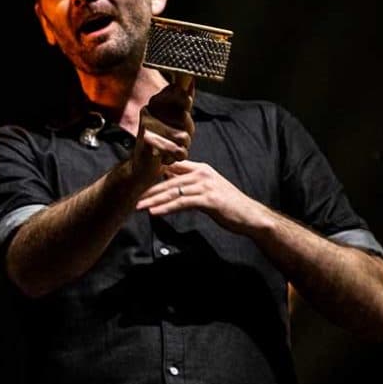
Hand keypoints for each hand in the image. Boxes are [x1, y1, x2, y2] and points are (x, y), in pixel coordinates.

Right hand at [133, 78, 194, 175]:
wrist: (141, 167)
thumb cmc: (161, 142)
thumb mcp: (174, 119)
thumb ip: (182, 101)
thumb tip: (191, 79)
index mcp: (155, 102)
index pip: (183, 97)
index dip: (186, 112)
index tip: (178, 122)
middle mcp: (149, 110)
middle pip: (185, 118)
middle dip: (187, 133)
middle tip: (173, 140)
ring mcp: (146, 125)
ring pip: (184, 136)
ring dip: (182, 147)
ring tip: (169, 148)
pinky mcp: (148, 141)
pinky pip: (177, 149)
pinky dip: (176, 157)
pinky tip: (166, 157)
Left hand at [135, 160, 265, 235]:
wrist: (250, 216)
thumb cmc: (227, 204)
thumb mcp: (206, 189)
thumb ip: (189, 182)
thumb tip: (169, 179)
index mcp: (200, 169)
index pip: (172, 167)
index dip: (154, 174)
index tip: (137, 182)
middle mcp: (202, 173)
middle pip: (169, 181)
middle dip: (149, 190)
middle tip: (133, 198)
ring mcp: (206, 185)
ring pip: (173, 192)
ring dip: (154, 200)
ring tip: (138, 207)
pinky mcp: (208, 199)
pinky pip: (182, 203)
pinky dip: (166, 208)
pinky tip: (155, 212)